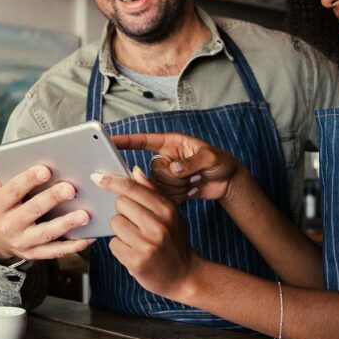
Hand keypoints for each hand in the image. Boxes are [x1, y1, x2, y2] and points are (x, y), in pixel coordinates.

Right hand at [0, 138, 93, 263]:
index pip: (12, 191)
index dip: (28, 180)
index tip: (46, 169)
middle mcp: (9, 225)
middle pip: (32, 211)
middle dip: (52, 200)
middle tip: (71, 189)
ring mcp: (22, 241)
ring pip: (46, 234)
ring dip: (66, 225)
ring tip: (85, 214)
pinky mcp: (35, 253)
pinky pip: (54, 251)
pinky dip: (72, 246)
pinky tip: (89, 237)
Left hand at [92, 167, 200, 300]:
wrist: (184, 276)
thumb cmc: (175, 241)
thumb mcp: (171, 214)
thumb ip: (152, 191)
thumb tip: (134, 171)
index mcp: (167, 210)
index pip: (132, 188)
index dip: (112, 181)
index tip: (98, 178)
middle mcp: (158, 226)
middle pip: (120, 204)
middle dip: (123, 211)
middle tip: (136, 222)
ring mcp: (147, 244)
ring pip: (115, 223)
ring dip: (121, 230)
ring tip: (136, 238)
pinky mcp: (136, 261)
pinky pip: (113, 244)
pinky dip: (120, 247)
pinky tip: (134, 251)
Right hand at [112, 132, 243, 203]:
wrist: (227, 182)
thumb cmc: (221, 162)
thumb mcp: (211, 158)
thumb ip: (192, 162)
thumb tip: (174, 169)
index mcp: (172, 143)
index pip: (144, 141)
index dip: (127, 141)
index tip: (111, 140)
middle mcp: (165, 158)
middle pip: (152, 170)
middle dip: (173, 177)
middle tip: (193, 175)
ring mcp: (166, 176)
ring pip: (158, 186)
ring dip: (179, 188)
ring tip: (195, 181)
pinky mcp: (169, 190)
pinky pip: (164, 197)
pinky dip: (180, 196)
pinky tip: (192, 190)